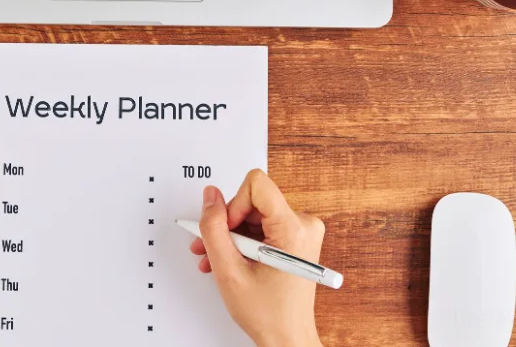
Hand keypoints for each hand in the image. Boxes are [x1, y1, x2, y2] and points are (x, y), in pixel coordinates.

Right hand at [191, 170, 325, 346]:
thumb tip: (211, 197)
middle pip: (253, 200)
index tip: (227, 230)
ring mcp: (302, 232)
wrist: (287, 337)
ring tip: (218, 260)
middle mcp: (304, 225)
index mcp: (293, 229)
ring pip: (254, 214)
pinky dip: (244, 242)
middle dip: (229, 225)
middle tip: (215, 250)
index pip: (256, 184)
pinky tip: (232, 260)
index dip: (233, 205)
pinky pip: (263, 226)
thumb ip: (213, 229)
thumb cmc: (268, 314)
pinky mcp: (297, 239)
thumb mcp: (229, 270)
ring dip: (232, 237)